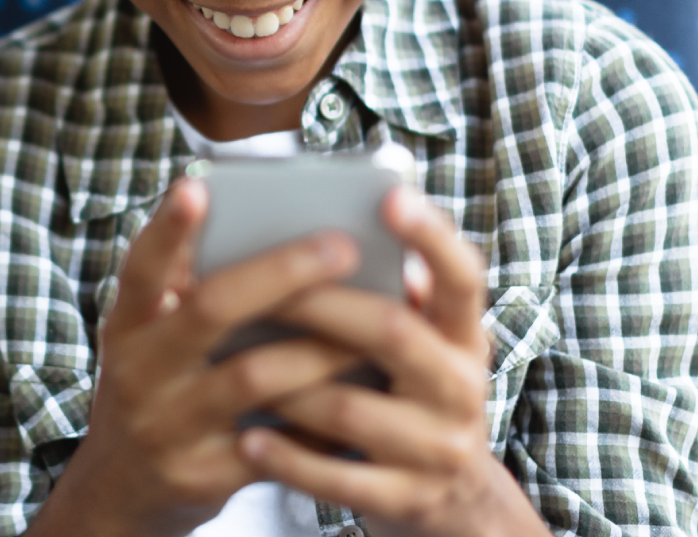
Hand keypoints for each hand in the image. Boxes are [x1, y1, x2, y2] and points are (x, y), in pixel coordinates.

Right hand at [28, 177, 363, 536]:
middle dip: (281, 273)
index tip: (197, 185)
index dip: (165, 229)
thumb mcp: (146, 339)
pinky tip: (362, 394)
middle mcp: (138, 373)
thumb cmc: (155, 390)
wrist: (119, 493)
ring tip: (377, 320)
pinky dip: (322, 419)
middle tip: (342, 245)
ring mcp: (167, 427)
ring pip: (253, 376)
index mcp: (126, 328)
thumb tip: (242, 218)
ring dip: (320, 346)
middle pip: (210, 310)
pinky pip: (276, 444)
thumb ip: (182, 289)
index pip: (140, 269)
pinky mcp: (201, 477)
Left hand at [238, 188, 548, 535]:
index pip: (463, 275)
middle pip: (392, 332)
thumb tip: (320, 231)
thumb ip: (389, 295)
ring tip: (233, 362)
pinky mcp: (408, 500)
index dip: (431, 235)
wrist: (449, 501)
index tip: (390, 196)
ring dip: (286, 382)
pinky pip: (340, 479)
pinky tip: (249, 439)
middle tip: (264, 285)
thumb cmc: (407, 395)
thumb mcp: (420, 345)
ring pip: (351, 408)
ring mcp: (439, 449)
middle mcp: (462, 387)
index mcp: (463, 335)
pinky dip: (290, 459)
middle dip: (322, 304)